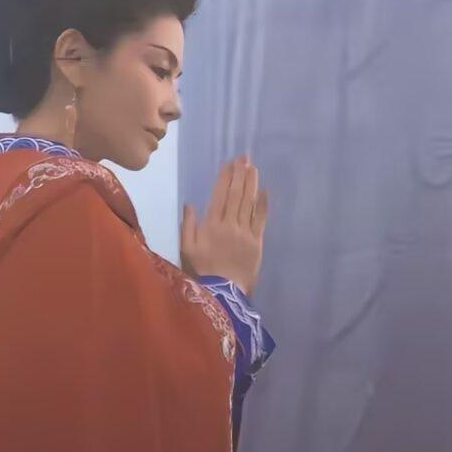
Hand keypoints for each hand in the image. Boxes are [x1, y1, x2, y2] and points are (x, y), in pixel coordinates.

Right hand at [180, 155, 269, 298]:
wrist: (224, 293)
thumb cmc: (203, 270)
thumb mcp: (186, 249)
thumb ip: (187, 225)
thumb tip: (190, 204)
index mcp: (211, 224)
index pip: (219, 195)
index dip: (225, 178)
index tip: (229, 164)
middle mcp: (230, 224)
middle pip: (236, 194)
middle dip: (240, 174)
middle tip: (244, 158)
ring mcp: (245, 232)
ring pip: (249, 203)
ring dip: (251, 184)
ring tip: (253, 168)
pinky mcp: (257, 241)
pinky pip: (261, 219)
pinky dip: (263, 204)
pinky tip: (264, 191)